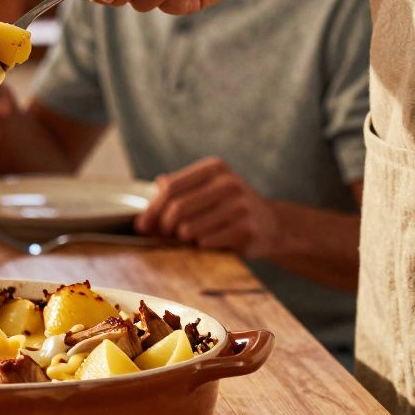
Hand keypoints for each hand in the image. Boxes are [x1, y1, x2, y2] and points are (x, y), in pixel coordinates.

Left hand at [134, 157, 278, 257]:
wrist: (272, 225)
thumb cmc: (228, 208)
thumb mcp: (205, 191)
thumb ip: (174, 195)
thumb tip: (142, 218)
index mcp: (214, 168)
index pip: (171, 188)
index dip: (152, 209)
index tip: (142, 225)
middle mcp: (229, 183)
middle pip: (177, 208)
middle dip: (163, 227)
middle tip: (163, 236)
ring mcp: (240, 206)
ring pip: (189, 228)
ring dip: (182, 239)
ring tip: (188, 238)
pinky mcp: (247, 229)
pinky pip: (206, 242)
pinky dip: (199, 246)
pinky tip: (206, 243)